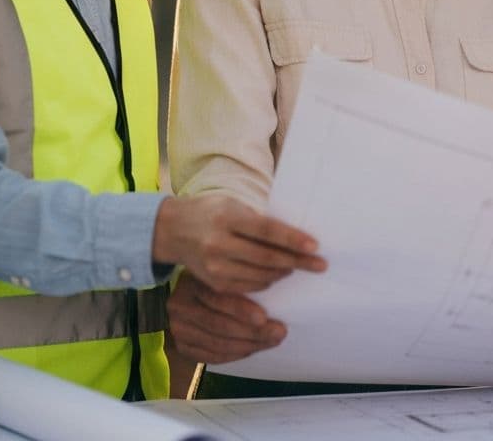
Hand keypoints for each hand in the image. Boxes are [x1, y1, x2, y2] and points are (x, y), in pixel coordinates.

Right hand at [152, 194, 326, 292]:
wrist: (172, 229)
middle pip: (266, 257)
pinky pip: (246, 287)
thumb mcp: (234, 206)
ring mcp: (214, 265)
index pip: (267, 230)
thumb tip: (294, 236)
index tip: (315, 246)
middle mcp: (219, 243)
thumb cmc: (212, 212)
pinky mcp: (212, 282)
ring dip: (283, 272)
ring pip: (259, 275)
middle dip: (297, 261)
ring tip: (299, 267)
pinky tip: (276, 276)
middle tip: (319, 264)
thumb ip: (259, 221)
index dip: (292, 239)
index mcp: (228, 218)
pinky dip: (265, 282)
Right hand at [168, 270, 288, 363]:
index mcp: (193, 284)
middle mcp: (181, 307)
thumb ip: (238, 281)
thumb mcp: (220, 272)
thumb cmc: (210, 281)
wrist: (181, 295)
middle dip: (253, 332)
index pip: (217, 299)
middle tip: (279, 333)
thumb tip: (275, 287)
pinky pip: (211, 356)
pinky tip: (251, 350)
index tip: (264, 318)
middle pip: (220, 325)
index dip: (241, 310)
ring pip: (217, 343)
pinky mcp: (182, 346)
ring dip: (248, 345)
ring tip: (271, 342)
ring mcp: (179, 329)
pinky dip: (234, 355)